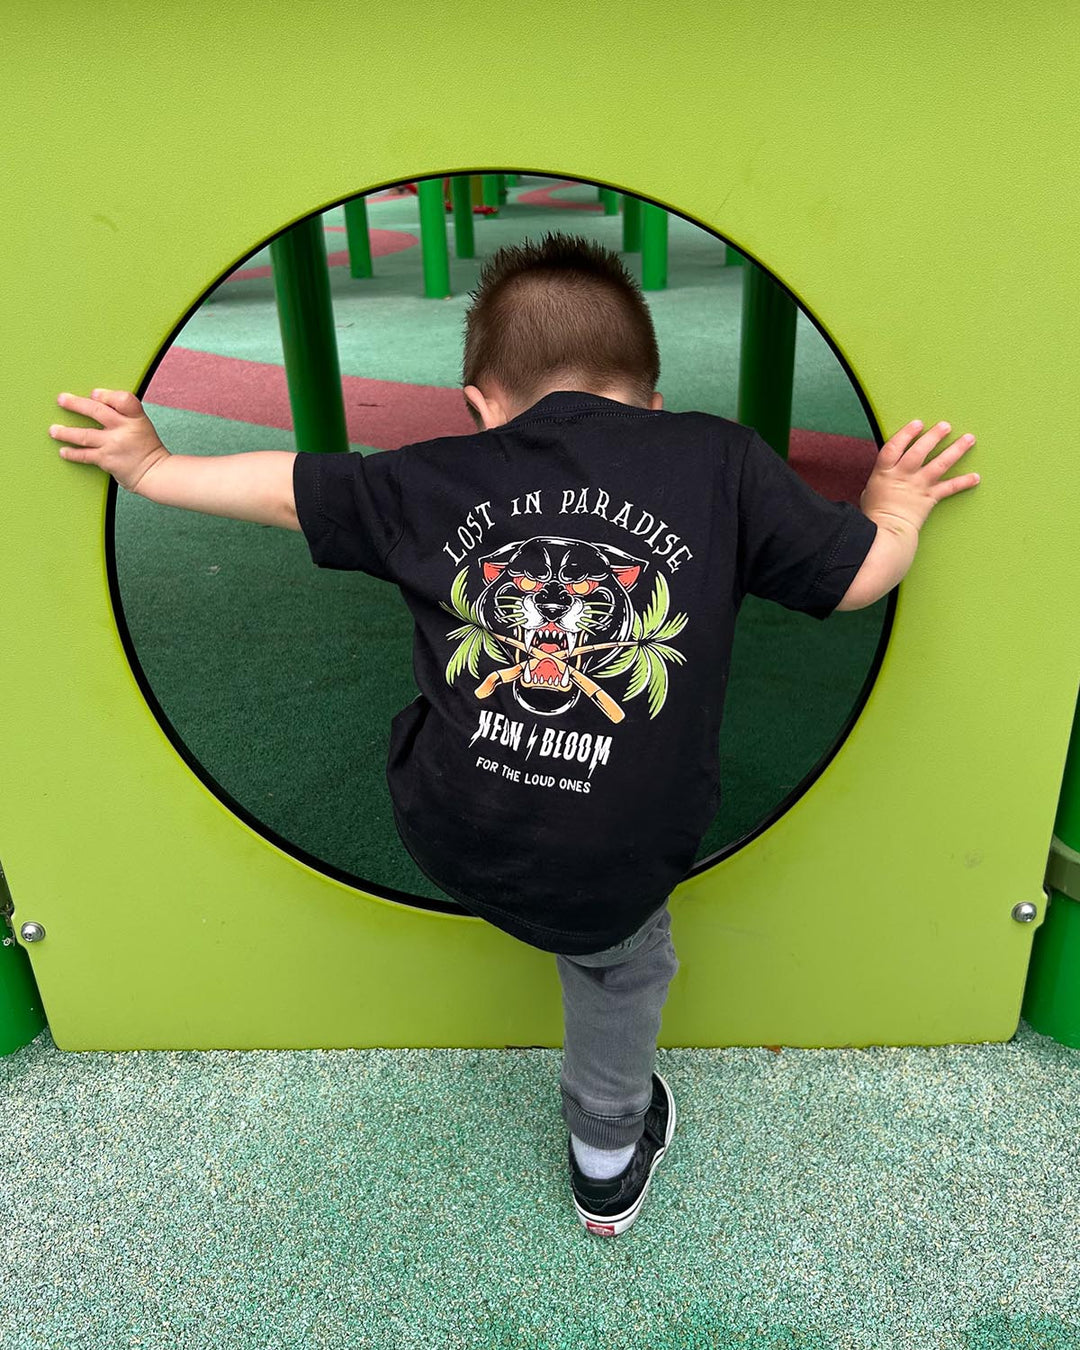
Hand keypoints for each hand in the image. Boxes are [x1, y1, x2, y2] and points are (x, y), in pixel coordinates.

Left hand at [49, 389, 168, 492]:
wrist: (156, 474)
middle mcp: (124, 429)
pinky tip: (64, 451)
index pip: (123, 399)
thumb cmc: (147, 449)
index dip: (107, 395)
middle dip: (76, 404)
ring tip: (54, 430)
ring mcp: (114, 445)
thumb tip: (98, 402)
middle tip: (62, 400)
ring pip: (84, 434)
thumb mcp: (142, 425)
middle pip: (97, 411)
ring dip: (66, 432)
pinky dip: (72, 453)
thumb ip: (124, 414)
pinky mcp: (107, 460)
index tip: (94, 394)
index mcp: (136, 418)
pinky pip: (85, 455)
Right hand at [860, 419, 979, 532]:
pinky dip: (963, 482)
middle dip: (934, 436)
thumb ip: (882, 479)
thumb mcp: (870, 491)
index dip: (906, 433)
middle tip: (946, 426)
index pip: (895, 446)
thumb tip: (886, 475)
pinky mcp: (929, 498)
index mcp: (885, 472)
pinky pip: (949, 488)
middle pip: (920, 450)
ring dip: (955, 450)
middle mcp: (903, 475)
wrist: (885, 534)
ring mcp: (918, 486)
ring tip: (968, 439)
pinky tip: (975, 477)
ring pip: (939, 464)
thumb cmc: (874, 515)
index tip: (917, 423)